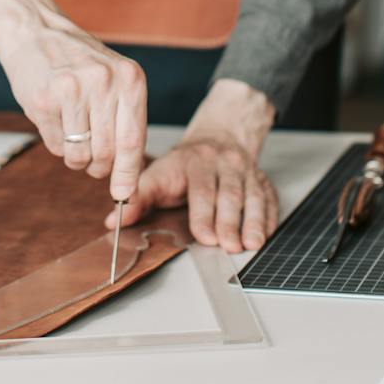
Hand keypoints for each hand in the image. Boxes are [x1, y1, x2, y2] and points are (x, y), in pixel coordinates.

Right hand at [0, 0, 146, 199]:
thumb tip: (127, 180)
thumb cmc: (79, 62)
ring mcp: (72, 90)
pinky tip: (55, 118)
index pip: (134, 140)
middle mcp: (104, 82)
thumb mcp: (115, 78)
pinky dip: (56, 143)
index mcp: (130, 78)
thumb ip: (125, 120)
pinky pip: (55, 146)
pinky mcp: (44, 100)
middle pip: (107, 154)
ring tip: (73, 132)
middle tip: (92, 158)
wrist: (37, 32)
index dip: (128, 174)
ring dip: (76, 157)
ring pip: (79, 155)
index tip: (125, 195)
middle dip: (99, 166)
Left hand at [105, 78, 277, 252]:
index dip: (203, 212)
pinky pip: (270, 197)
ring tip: (251, 243)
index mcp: (194, 161)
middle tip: (229, 245)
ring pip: (252, 195)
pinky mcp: (263, 181)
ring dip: (252, 221)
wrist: (220, 137)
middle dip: (229, 220)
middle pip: (228, 193)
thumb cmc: (185, 165)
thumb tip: (114, 220)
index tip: (204, 235)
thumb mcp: (158, 174)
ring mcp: (246, 171)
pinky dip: (269, 217)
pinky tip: (266, 234)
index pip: (200, 187)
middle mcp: (223, 163)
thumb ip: (138, 198)